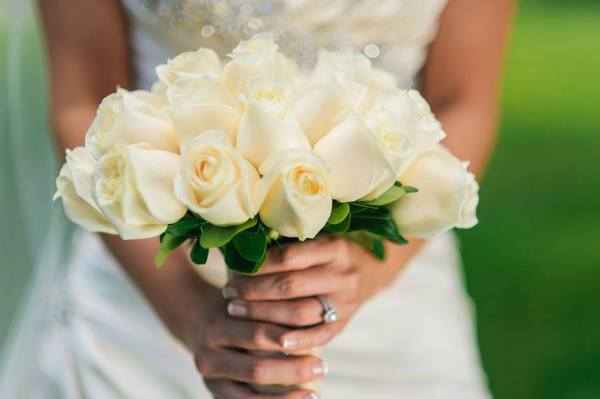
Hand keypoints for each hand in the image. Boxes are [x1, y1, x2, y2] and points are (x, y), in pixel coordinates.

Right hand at [180, 283, 325, 398]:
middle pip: (256, 369)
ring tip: (314, 393)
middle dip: (293, 370)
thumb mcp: (247, 301)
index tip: (317, 339)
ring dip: (286, 398)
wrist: (196, 320)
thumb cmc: (234, 308)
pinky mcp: (214, 394)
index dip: (288, 339)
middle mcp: (208, 356)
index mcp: (217, 328)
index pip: (257, 335)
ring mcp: (209, 380)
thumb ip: (272, 310)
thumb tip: (314, 314)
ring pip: (251, 396)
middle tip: (323, 367)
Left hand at [223, 237, 386, 351]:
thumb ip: (287, 246)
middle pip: (289, 286)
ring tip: (237, 312)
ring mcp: (346, 303)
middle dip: (253, 292)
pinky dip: (295, 342)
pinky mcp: (344, 324)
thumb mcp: (316, 242)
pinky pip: (317, 337)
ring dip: (263, 315)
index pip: (288, 257)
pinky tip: (273, 343)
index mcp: (334, 248)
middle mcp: (342, 275)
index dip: (257, 267)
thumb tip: (241, 251)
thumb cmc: (328, 254)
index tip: (233, 272)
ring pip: (299, 313)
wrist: (369, 272)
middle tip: (229, 295)